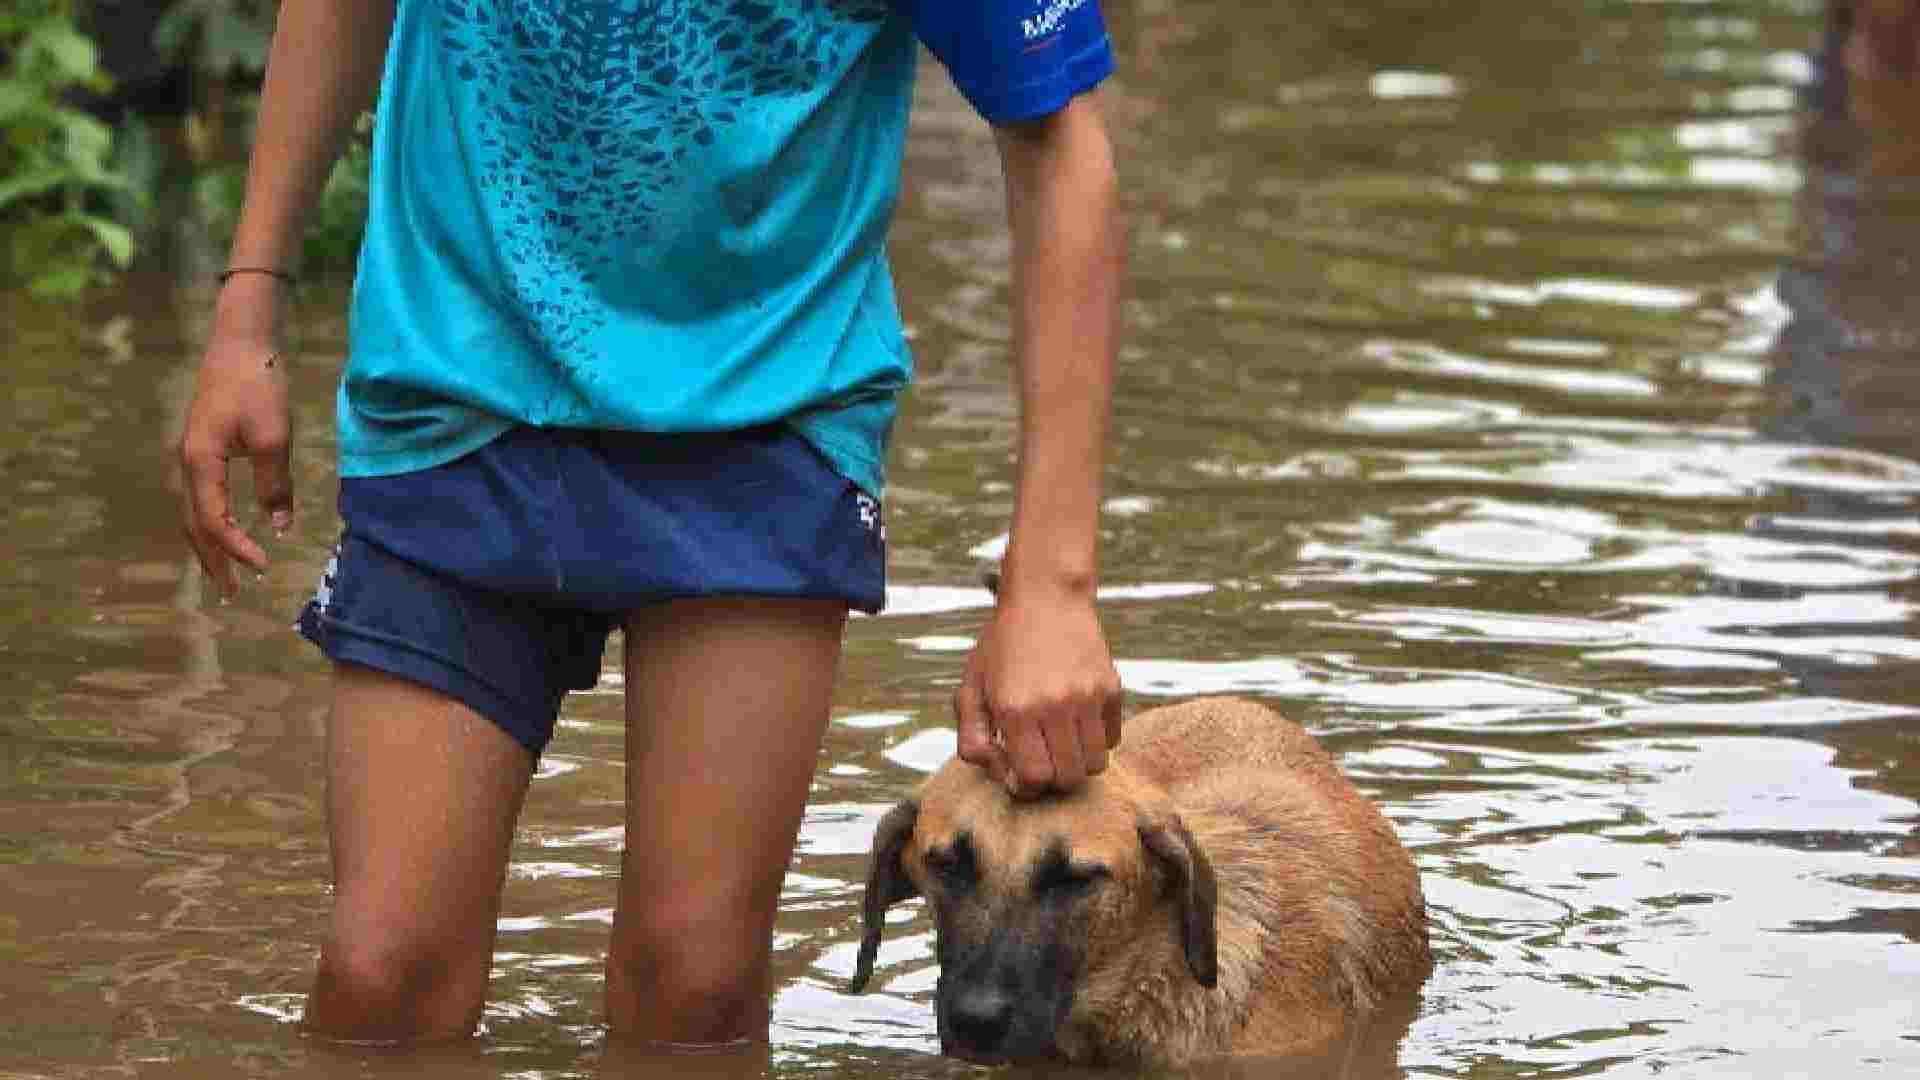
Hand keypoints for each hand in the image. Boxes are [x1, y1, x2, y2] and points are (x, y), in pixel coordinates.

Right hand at [177, 275, 293, 598]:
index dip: (236, 549)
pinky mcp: (202, 448)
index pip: (214, 521)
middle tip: (233, 595)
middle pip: (194, 525)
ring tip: (226, 575)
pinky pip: (202, 496)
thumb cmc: (259, 385)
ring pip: (194, 513)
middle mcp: (188, 464)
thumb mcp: (275, 438)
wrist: (240, 342)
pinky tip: (227, 532)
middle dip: (213, 561)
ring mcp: (191, 456)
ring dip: (209, 546)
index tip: (265, 567)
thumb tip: (279, 527)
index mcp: (200, 463)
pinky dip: (212, 522)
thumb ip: (276, 486)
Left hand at [954, 584, 1122, 797]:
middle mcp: (1054, 706)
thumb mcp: (971, 686)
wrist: (1046, 597)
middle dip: (1053, 779)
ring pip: (1095, 764)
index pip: (1033, 778)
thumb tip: (998, 772)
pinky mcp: (1110, 688)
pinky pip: (1113, 739)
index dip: (1026, 786)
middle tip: (1043, 760)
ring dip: (1077, 763)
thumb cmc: (1003, 645)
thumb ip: (972, 736)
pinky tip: (1078, 721)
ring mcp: (1087, 697)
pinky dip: (1098, 740)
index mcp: (1015, 709)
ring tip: (1062, 743)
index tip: (1021, 773)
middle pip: (1067, 778)